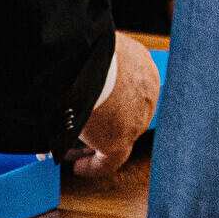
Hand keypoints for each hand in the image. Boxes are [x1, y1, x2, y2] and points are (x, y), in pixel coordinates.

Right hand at [67, 33, 158, 177]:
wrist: (83, 59)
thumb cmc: (82, 48)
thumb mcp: (94, 52)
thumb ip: (92, 63)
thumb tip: (72, 67)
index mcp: (142, 65)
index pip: (131, 89)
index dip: (112, 102)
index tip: (95, 109)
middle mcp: (146, 91)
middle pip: (126, 114)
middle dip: (103, 124)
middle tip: (82, 133)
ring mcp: (137, 117)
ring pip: (116, 136)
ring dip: (95, 145)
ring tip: (72, 152)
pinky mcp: (121, 139)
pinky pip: (109, 160)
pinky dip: (94, 166)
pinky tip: (79, 169)